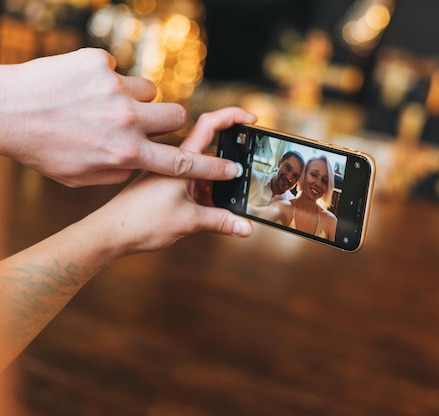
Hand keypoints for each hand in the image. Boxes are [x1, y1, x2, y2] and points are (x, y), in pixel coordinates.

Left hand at [0, 48, 252, 186]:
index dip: (212, 167)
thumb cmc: (40, 148)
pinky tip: (83, 88)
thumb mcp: (82, 178)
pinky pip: (120, 71)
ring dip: (134, 99)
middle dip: (166, 119)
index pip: (182, 163)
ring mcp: (114, 89)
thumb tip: (144, 162)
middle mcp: (126, 121)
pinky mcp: (99, 63)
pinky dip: (107, 80)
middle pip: (177, 115)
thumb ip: (121, 171)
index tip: (232, 167)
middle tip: (145, 122)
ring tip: (103, 104)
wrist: (2, 110)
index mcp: (125, 154)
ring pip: (150, 91)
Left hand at [87, 107, 253, 256]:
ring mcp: (168, 172)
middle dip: (232, 153)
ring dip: (217, 177)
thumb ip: (222, 222)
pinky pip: (191, 178)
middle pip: (211, 145)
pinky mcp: (164, 184)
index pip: (210, 127)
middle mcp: (174, 161)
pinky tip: (210, 204)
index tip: (252, 118)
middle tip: (248, 166)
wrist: (108, 233)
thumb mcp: (189, 222)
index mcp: (180, 162)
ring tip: (228, 196)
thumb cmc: (139, 222)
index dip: (233, 117)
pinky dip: (205, 188)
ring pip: (201, 165)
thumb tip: (248, 227)